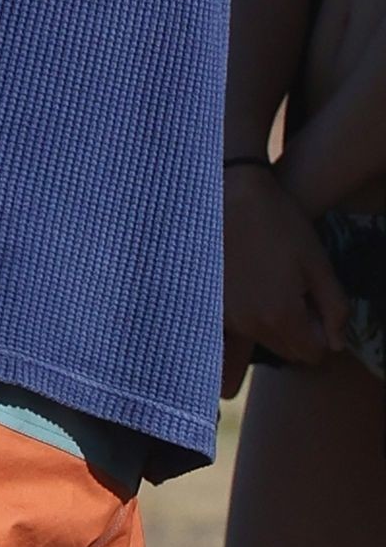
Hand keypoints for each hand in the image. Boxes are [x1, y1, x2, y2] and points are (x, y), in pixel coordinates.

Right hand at [222, 163, 346, 373]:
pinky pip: (238, 321)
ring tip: (269, 277)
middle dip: (297, 328)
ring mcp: (226, 314)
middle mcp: (250, 325)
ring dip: (271, 319)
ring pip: (261, 336)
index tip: (313, 299)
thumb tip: (336, 342)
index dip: (320, 330)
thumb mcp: (318, 263)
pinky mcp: (211, 301)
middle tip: (294, 286)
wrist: (229, 194)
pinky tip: (248, 276)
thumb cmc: (278, 223)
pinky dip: (247, 308)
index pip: (312, 353)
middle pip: (286, 348)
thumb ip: (335, 309)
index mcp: (281, 317)